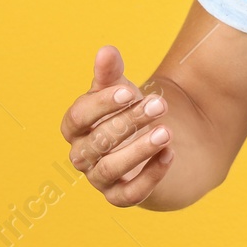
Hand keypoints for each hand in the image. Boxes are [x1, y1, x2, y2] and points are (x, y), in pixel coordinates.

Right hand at [60, 45, 175, 206]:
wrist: (149, 141)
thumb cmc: (126, 111)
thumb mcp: (120, 90)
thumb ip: (111, 72)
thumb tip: (106, 50)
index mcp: (75, 127)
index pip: (78, 118)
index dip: (101, 105)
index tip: (128, 91)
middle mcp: (82, 155)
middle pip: (98, 141)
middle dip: (129, 122)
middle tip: (160, 104)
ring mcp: (99, 178)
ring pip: (110, 169)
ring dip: (139, 150)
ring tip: (166, 132)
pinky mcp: (120, 196)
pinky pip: (130, 194)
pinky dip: (150, 176)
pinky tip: (170, 154)